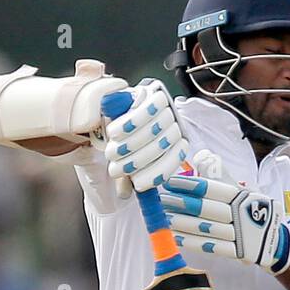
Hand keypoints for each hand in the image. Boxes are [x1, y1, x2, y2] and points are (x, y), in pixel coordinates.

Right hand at [103, 79, 186, 196]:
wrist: (120, 106)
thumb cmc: (124, 139)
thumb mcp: (127, 159)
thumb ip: (127, 175)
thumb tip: (124, 194)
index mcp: (176, 148)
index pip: (170, 165)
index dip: (154, 177)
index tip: (138, 184)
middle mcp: (176, 130)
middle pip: (160, 148)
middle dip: (136, 161)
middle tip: (117, 166)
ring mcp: (168, 111)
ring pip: (151, 132)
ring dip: (129, 145)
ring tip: (114, 150)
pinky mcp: (156, 95)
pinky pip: (143, 111)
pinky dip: (127, 125)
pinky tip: (114, 132)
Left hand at [160, 149, 289, 272]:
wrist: (274, 239)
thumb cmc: (251, 211)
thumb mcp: (242, 190)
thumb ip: (221, 176)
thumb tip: (201, 156)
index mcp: (240, 195)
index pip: (212, 188)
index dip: (190, 185)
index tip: (170, 183)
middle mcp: (240, 213)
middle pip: (206, 208)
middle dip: (182, 204)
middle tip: (162, 200)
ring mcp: (241, 233)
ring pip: (207, 228)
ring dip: (184, 224)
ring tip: (165, 219)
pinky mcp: (239, 251)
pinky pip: (214, 247)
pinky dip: (194, 243)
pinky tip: (177, 238)